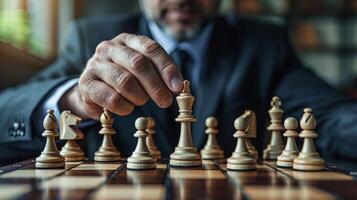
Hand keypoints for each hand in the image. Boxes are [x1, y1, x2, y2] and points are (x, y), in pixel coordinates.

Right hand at [60, 33, 182, 118]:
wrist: (93, 92)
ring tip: (142, 102)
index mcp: (127, 40)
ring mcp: (95, 64)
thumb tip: (177, 86)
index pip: (151, 48)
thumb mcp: (143, 72)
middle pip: (138, 63)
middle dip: (156, 85)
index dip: (167, 68)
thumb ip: (160, 75)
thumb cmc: (124, 79)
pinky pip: (111, 98)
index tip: (177, 87)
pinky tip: (127, 108)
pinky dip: (124, 107)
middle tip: (165, 101)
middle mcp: (109, 48)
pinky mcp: (86, 84)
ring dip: (140, 96)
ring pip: (125, 81)